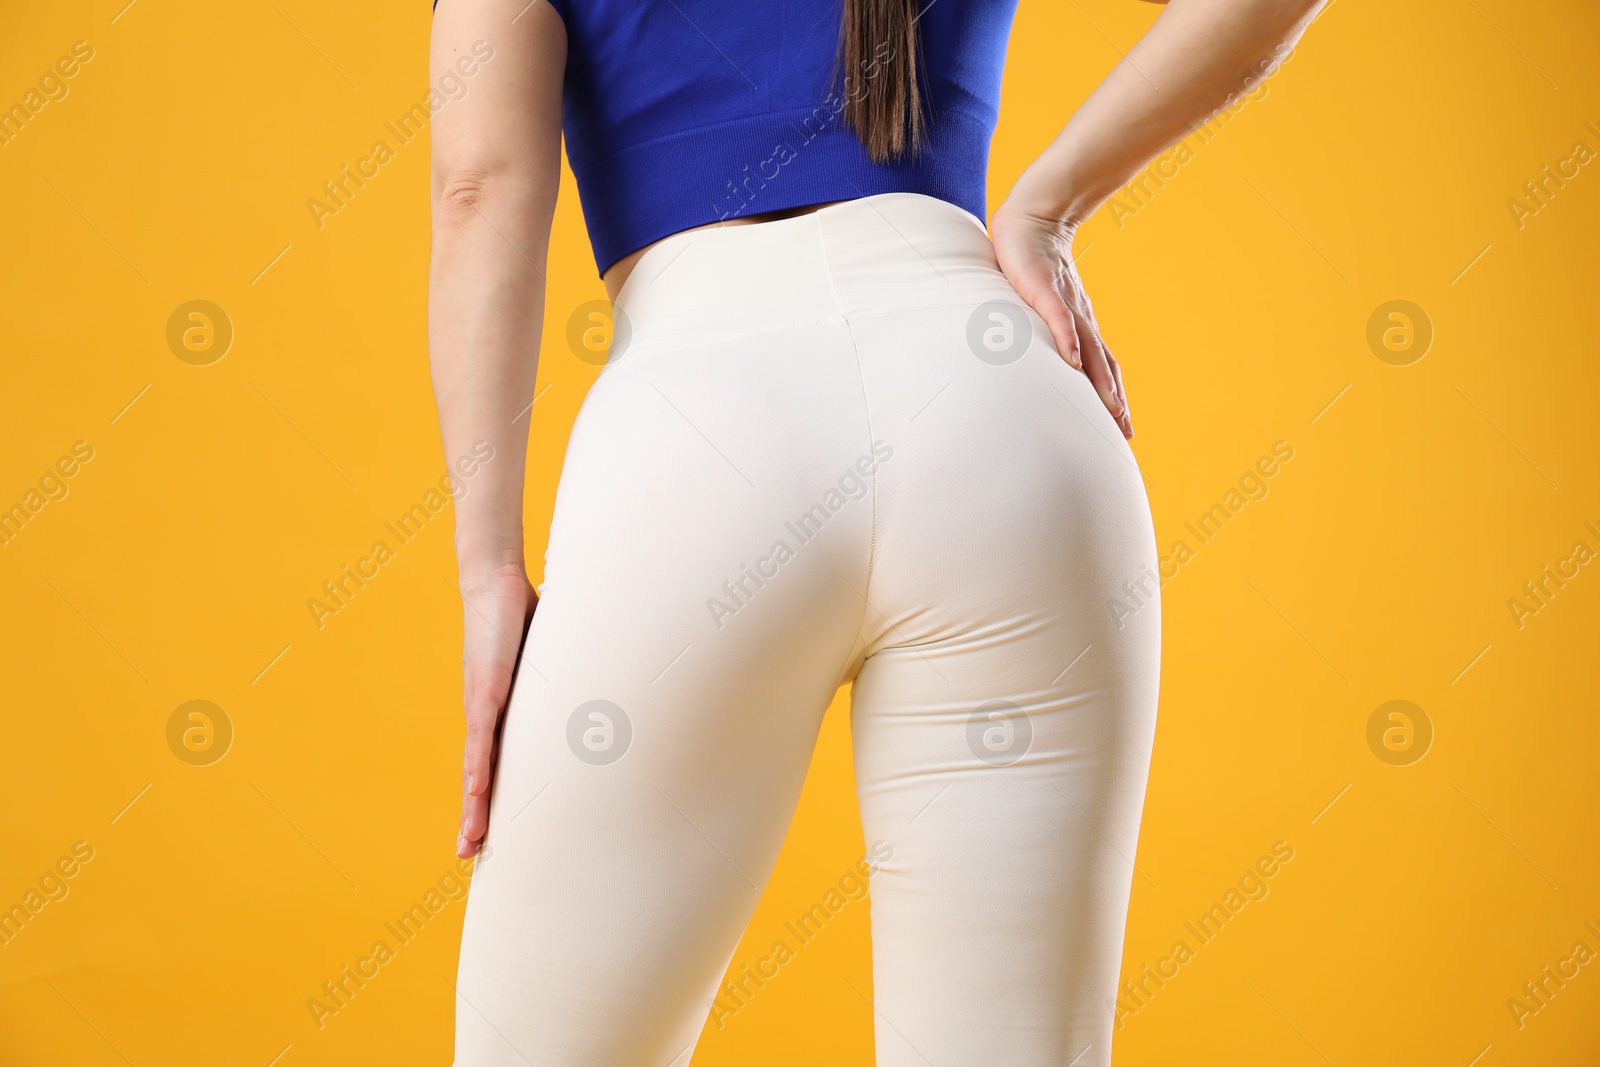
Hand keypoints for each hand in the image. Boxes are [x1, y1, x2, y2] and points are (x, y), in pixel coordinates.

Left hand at [455, 563, 537, 858]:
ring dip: (474, 804)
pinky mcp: (486, 687)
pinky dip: (478, 764)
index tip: (486, 835)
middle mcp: (486, 715)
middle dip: (476, 817)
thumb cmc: (521, 616)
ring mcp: (483, 703)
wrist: (492, 582)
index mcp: (502, 713)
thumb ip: (563, 680)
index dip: (490, 800)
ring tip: (472, 837)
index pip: (494, 765)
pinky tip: (475, 790)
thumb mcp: (550, 660)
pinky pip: (482, 734)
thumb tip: (601, 688)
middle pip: (479, 776)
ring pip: (476, 765)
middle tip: (471, 857)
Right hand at [990, 203, 1132, 438]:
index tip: (1123, 426)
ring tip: (1111, 410)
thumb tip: (1046, 356)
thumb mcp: (1042, 304)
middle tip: (1124, 431)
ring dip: (1100, 381)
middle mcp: (1079, 318)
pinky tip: (1072, 364)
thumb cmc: (1033, 262)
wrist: (1032, 218)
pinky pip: (1058, 319)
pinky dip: (1067, 341)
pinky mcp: (1044, 288)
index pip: (1102, 365)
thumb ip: (1045, 329)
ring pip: (1088, 348)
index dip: (1114, 394)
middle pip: (1103, 365)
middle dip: (1114, 399)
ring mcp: (1064, 303)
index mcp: (1080, 323)